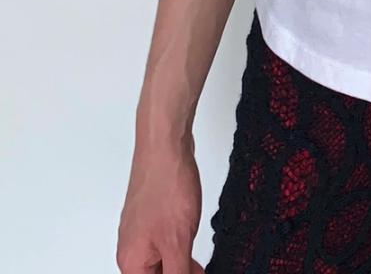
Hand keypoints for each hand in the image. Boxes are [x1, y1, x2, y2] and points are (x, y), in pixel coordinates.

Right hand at [116, 132, 204, 273]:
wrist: (165, 147)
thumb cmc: (166, 189)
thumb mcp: (177, 243)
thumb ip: (177, 273)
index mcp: (131, 262)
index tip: (195, 271)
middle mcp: (131, 249)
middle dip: (180, 272)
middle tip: (201, 268)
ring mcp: (140, 229)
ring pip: (161, 259)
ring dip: (180, 262)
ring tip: (201, 261)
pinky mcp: (151, 214)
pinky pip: (164, 240)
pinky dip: (179, 245)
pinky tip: (193, 239)